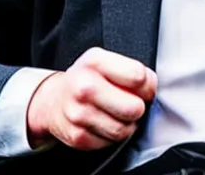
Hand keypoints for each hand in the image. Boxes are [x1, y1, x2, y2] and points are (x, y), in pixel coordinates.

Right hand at [27, 47, 156, 149]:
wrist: (53, 100)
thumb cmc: (87, 78)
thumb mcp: (106, 61)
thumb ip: (132, 69)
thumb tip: (150, 88)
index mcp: (95, 61)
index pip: (138, 76)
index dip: (148, 84)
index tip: (143, 87)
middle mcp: (84, 86)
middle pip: (133, 107)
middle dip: (138, 107)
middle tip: (132, 103)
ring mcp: (78, 113)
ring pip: (123, 129)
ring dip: (127, 124)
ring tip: (118, 113)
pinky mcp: (77, 137)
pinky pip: (110, 143)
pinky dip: (112, 135)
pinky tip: (105, 122)